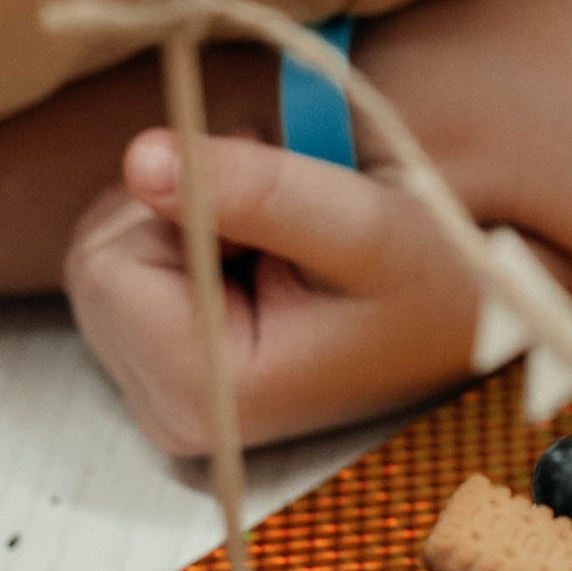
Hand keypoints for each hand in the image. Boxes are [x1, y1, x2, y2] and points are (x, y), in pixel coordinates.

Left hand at [64, 133, 488, 453]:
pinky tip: (259, 259)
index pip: (107, 262)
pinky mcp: (177, 381)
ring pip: (105, 266)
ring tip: (277, 237)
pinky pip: (128, 284)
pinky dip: (185, 246)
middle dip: (175, 214)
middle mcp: (171, 415)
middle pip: (96, 265)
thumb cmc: (434, 273)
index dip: (181, 206)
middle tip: (278, 217)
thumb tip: (138, 155)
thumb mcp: (362, 221)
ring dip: (181, 222)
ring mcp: (171, 403)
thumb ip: (253, 189)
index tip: (271, 206)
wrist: (475, 311)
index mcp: (203, 392)